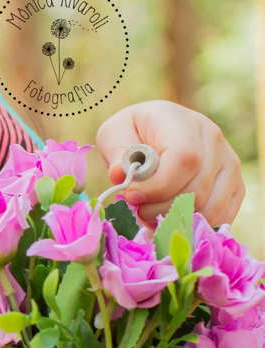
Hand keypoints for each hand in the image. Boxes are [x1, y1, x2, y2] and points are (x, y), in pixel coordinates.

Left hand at [96, 100, 243, 229]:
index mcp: (182, 121)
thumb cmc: (130, 135)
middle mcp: (213, 139)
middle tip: (138, 208)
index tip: (132, 195)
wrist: (150, 134)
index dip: (158, 185)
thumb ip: (117, 155)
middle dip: (161, 207)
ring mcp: (229, 163)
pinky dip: (193, 226)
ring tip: (150, 213)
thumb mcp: (113, 135)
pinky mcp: (235, 185)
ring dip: (175, 219)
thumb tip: (121, 174)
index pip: (184, 158)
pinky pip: (222, 217)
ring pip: (210, 207)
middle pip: (197, 188)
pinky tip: (169, 219)